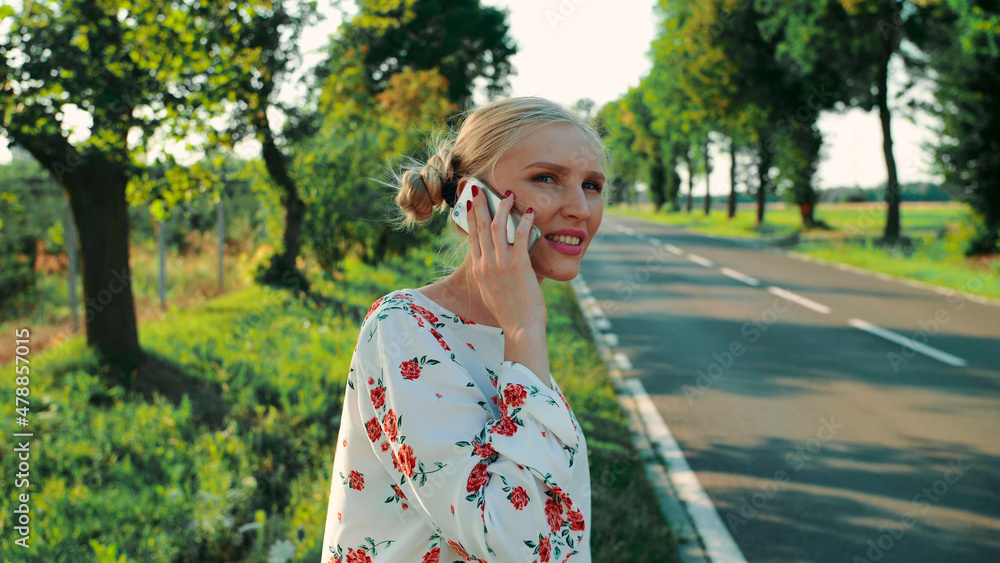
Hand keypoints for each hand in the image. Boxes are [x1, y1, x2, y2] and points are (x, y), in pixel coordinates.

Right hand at [465, 180, 546, 335]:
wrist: (520, 327)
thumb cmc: (510, 312)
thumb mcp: (491, 292)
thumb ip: (489, 274)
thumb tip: (492, 261)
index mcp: (479, 270)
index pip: (472, 236)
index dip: (470, 217)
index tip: (469, 203)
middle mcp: (486, 264)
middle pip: (480, 226)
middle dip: (479, 204)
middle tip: (479, 188)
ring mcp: (501, 264)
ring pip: (497, 226)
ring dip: (502, 207)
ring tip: (508, 194)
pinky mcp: (518, 265)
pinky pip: (520, 236)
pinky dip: (523, 221)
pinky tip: (528, 212)